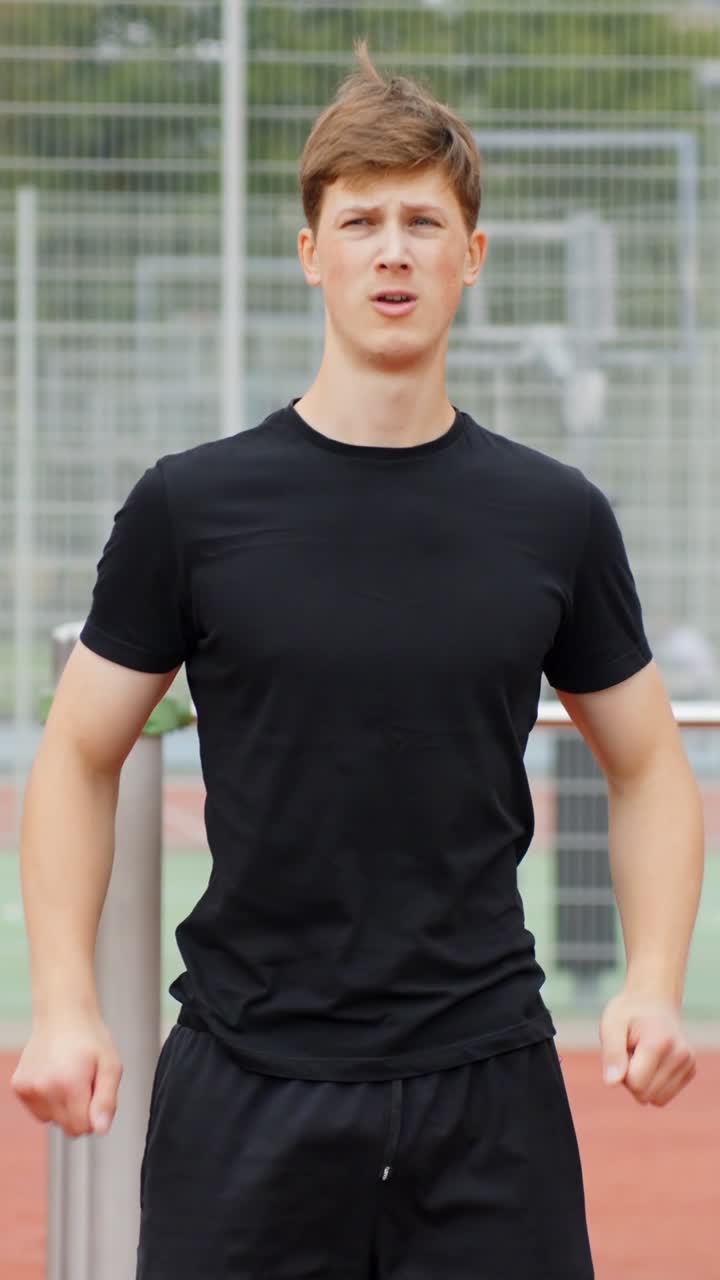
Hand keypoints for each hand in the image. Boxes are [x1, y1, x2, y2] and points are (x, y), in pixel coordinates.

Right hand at [10, 1012, 122, 1137]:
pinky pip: (38, 1110)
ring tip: (69, 1078)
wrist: (62, 1014)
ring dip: (63, 1107)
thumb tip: (101, 1129)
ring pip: (52, 1120)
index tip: (96, 1093)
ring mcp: (29, 1088)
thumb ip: (107, 1100)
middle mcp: (45, 1088)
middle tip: (84, 1084)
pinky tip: (54, 1077)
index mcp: (70, 1083)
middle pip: (67, 1127)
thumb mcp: (111, 1065)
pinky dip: (48, 1100)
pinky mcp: (19, 1086)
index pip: (83, 1128)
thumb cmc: (89, 1038)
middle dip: (80, 1112)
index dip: (94, 1114)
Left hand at [599, 990, 695, 1106]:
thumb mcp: (611, 1025)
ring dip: (643, 1083)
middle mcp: (680, 1055)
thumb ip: (612, 1054)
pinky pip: (664, 1097)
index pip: (635, 1084)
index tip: (624, 1049)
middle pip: (644, 1095)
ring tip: (642, 1057)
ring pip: (656, 1100)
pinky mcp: (691, 1071)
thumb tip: (611, 1083)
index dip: (621, 1071)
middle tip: (632, 1052)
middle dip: (631, 1079)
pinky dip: (654, 1084)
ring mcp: (688, 1064)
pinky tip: (652, 1062)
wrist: (653, 1000)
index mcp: (659, 1043)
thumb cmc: (628, 1013)